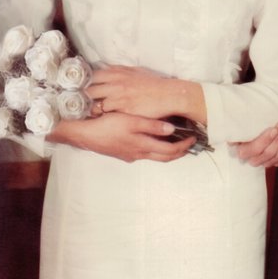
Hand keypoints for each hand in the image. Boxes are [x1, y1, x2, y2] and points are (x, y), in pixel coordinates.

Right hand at [50, 112, 195, 162]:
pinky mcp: (122, 153)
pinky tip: (152, 140)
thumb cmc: (106, 126)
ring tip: (176, 141)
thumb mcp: (131, 122)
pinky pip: (144, 152)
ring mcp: (130, 155)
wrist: (83, 134)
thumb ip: (151, 126)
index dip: (184, 146)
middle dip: (179, 151)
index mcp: (143, 147)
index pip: (170, 151)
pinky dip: (154, 148)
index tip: (194, 138)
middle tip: (190, 142)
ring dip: (167, 150)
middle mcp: (138, 154)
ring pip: (154, 155)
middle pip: (165, 156)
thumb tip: (171, 129)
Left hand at [87, 65, 204, 122]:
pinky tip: (98, 121)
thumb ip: (120, 71)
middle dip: (81, 97)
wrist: (169, 95)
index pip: (91, 76)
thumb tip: (107, 69)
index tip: (77, 90)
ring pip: (94, 104)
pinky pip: (105, 115)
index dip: (83, 84)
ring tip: (83, 115)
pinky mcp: (123, 110)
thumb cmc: (154, 84)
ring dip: (88, 110)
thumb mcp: (136, 71)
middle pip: (88, 90)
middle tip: (75, 104)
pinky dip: (100, 118)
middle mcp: (115, 83)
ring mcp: (118, 97)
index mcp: (117, 72)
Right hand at [234, 122, 277, 167]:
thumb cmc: (246, 126)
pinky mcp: (275, 163)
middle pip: (270, 153)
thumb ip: (241, 125)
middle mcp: (252, 160)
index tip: (274, 129)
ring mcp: (265, 163)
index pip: (255, 149)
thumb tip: (241, 119)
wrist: (253, 131)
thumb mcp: (242, 125)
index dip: (266, 140)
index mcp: (242, 151)